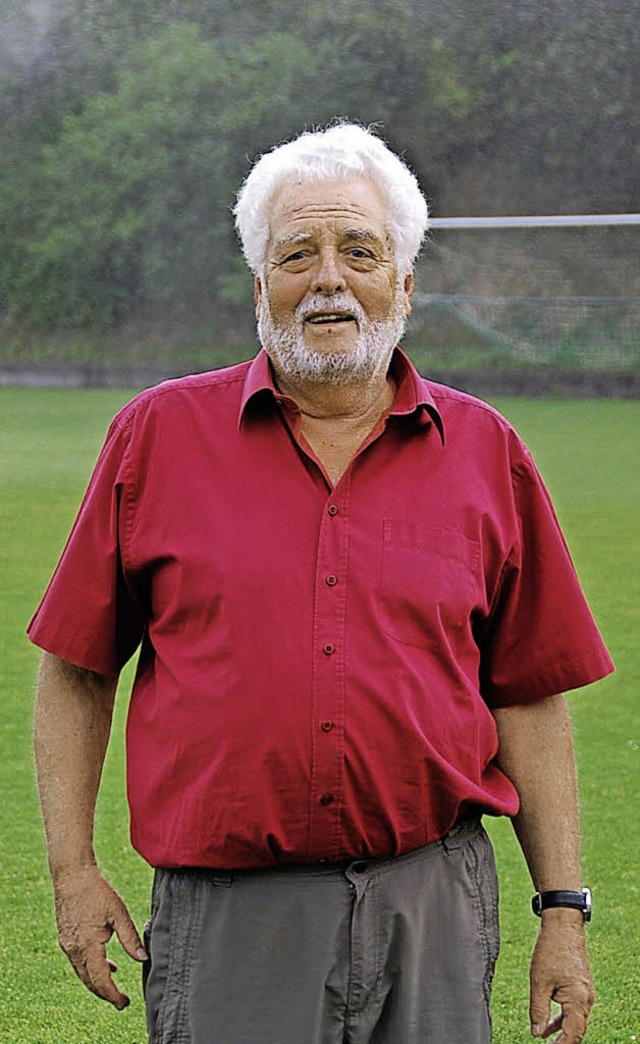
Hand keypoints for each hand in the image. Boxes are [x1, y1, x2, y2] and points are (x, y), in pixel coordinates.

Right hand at [53, 865, 147, 1009]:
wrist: (72, 876)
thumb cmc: (97, 891)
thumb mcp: (119, 913)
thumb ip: (130, 938)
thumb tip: (142, 958)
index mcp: (88, 945)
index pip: (100, 980)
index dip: (112, 994)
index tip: (124, 1002)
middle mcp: (74, 949)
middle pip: (89, 981)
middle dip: (105, 993)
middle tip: (122, 1001)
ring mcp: (67, 945)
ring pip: (83, 973)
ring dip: (98, 982)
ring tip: (115, 986)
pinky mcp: (66, 939)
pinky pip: (78, 961)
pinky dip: (91, 968)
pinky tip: (107, 965)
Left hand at [529, 913, 594, 1041]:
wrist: (563, 926)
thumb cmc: (550, 951)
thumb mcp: (539, 982)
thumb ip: (538, 1010)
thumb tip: (536, 1033)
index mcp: (578, 999)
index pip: (573, 1034)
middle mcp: (586, 998)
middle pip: (577, 1029)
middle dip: (563, 1040)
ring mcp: (585, 992)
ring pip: (575, 1019)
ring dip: (561, 1029)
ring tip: (544, 1038)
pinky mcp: (580, 985)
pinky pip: (574, 1008)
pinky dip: (563, 1016)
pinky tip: (549, 1021)